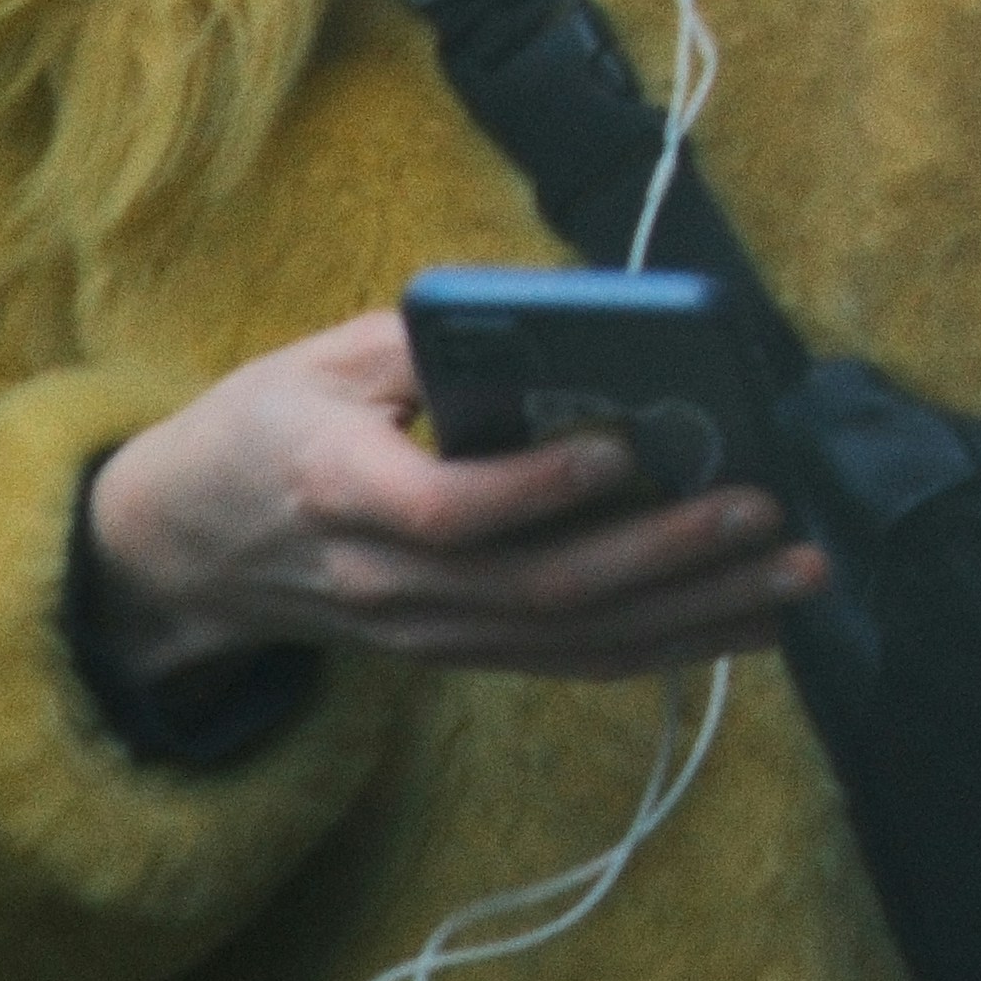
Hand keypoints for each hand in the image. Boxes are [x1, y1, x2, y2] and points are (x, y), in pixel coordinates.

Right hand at [78, 311, 826, 692]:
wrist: (186, 549)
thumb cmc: (261, 430)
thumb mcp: (318, 360)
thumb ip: (428, 342)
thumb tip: (560, 319)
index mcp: (338, 491)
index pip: (445, 512)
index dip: (537, 488)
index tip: (624, 446)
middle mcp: (385, 583)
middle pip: (538, 589)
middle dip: (665, 555)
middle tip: (767, 512)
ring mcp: (424, 633)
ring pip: (572, 638)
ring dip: (695, 611)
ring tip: (795, 571)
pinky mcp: (458, 652)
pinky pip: (573, 660)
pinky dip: (669, 646)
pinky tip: (753, 622)